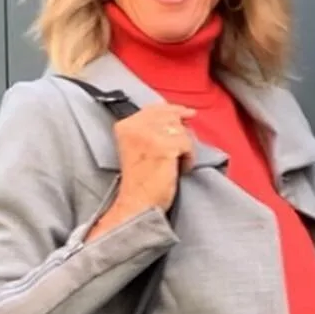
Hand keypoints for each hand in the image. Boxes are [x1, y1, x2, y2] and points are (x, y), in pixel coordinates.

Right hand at [96, 104, 196, 231]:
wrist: (137, 205)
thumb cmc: (141, 183)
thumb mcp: (138, 148)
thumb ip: (151, 130)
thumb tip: (179, 117)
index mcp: (125, 126)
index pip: (154, 108)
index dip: (173, 109)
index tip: (187, 113)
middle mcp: (135, 126)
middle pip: (170, 116)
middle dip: (181, 131)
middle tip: (181, 150)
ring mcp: (149, 135)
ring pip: (181, 129)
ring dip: (185, 147)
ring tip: (176, 164)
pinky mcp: (164, 147)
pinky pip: (188, 144)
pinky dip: (189, 158)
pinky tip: (180, 169)